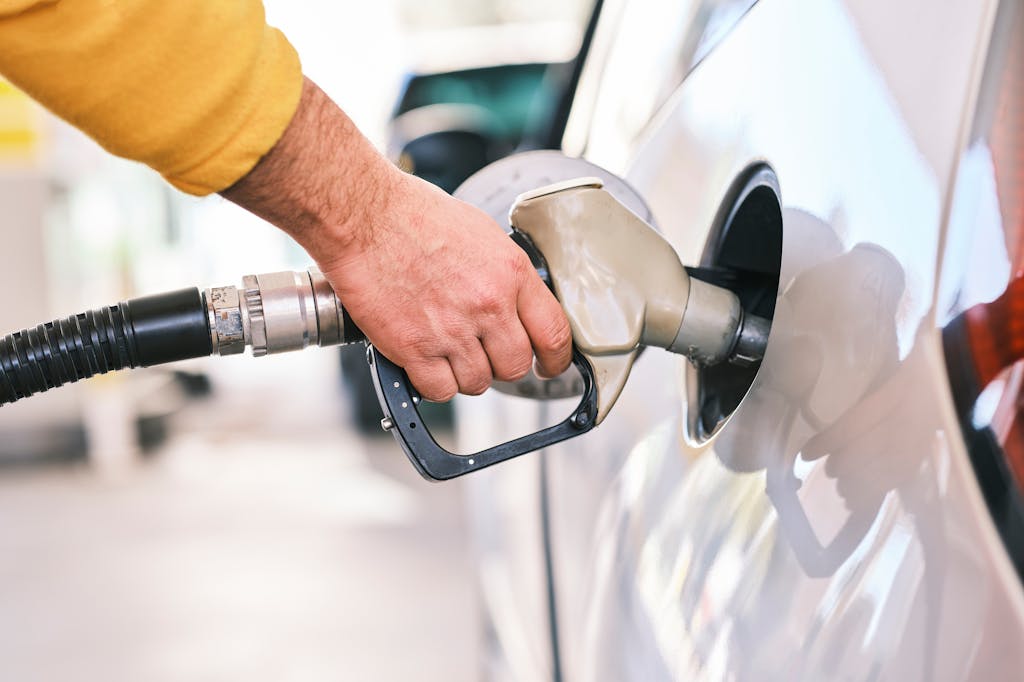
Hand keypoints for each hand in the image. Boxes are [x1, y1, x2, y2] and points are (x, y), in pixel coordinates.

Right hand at [222, 77, 571, 400]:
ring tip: (445, 350)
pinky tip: (423, 361)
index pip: (555, 334)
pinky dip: (432, 383)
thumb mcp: (481, 234)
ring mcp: (452, 330)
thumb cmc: (414, 215)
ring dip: (464, 374)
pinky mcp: (415, 349)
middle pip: (516, 367)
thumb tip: (517, 303)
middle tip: (484, 354)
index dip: (556, 360)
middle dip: (502, 365)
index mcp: (512, 273)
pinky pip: (440, 391)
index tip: (549, 367)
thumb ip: (505, 274)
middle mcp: (488, 305)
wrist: (364, 216)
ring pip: (478, 383)